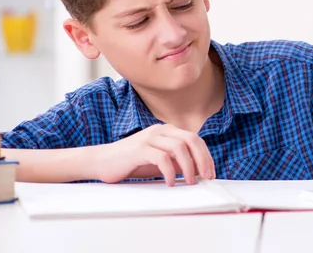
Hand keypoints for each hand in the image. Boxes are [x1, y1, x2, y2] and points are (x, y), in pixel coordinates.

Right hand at [94, 124, 215, 185]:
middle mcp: (160, 130)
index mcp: (167, 131)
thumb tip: (198, 170)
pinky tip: (170, 182)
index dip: (206, 156)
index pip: (195, 139)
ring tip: (190, 181)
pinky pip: (162, 158)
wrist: (102, 161)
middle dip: (202, 159)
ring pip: (179, 147)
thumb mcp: (159, 161)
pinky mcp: (139, 149)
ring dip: (189, 166)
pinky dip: (170, 171)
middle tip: (206, 177)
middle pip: (191, 140)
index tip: (210, 173)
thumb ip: (177, 161)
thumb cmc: (132, 162)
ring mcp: (149, 138)